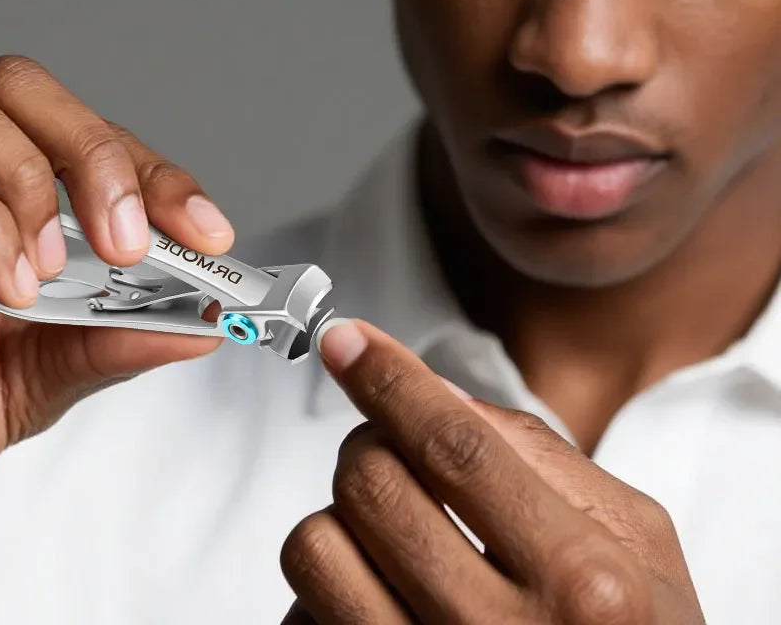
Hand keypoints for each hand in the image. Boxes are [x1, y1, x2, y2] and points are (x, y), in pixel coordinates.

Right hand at [0, 55, 233, 570]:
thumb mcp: (31, 381)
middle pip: (16, 86)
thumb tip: (200, 323)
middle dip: (94, 152)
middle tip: (130, 240)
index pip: (76, 134)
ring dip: (26, 179)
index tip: (207, 228)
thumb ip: (107, 342)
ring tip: (47, 271)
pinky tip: (2, 286)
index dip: (151, 170)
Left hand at [280, 321, 704, 623]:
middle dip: (370, 445)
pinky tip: (378, 591)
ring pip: (317, 547)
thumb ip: (543, 456)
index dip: (389, 379)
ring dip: (342, 521)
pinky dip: (328, 585)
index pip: (454, 445)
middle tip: (395, 455)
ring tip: (390, 537)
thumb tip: (435, 393)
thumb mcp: (636, 542)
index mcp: (581, 581)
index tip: (346, 341)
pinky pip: (302, 613)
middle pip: (371, 483)